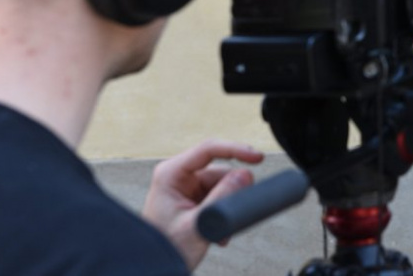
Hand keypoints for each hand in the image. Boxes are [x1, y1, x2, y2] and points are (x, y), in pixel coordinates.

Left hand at [141, 139, 263, 269]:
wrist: (155, 268)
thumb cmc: (166, 249)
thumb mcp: (199, 223)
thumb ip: (223, 197)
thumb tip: (245, 175)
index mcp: (170, 174)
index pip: (208, 149)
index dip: (236, 149)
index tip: (258, 157)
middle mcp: (178, 176)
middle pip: (219, 170)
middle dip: (231, 192)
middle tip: (233, 211)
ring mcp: (186, 187)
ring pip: (222, 185)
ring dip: (227, 207)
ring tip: (220, 231)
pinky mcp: (193, 198)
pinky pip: (218, 196)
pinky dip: (223, 213)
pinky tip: (218, 233)